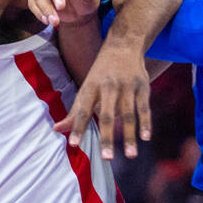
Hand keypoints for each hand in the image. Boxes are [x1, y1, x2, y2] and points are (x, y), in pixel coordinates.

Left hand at [55, 44, 150, 158]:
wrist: (123, 45)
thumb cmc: (101, 73)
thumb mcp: (86, 88)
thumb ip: (74, 112)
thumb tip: (56, 130)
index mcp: (91, 87)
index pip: (83, 110)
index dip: (78, 127)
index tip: (74, 144)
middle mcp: (109, 87)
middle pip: (107, 115)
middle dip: (107, 137)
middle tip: (106, 158)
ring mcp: (127, 86)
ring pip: (128, 114)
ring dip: (129, 136)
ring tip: (130, 155)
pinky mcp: (142, 86)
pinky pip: (144, 108)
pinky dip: (145, 123)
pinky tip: (145, 138)